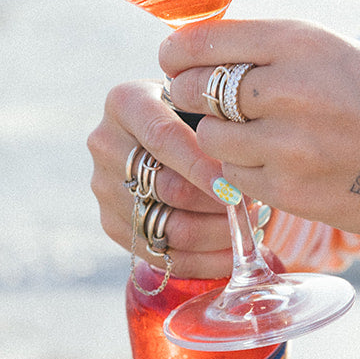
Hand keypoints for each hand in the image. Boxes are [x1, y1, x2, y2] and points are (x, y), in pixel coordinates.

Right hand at [87, 80, 232, 278]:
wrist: (166, 133)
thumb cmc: (194, 111)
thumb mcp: (201, 98)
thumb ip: (217, 116)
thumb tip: (242, 162)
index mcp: (125, 102)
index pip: (163, 137)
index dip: (201, 166)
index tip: (235, 188)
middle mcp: (105, 144)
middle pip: (167, 187)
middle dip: (218, 204)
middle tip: (255, 206)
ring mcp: (104, 187)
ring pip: (167, 227)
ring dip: (216, 234)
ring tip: (250, 227)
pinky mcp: (111, 223)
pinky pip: (161, 255)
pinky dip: (203, 260)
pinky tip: (233, 253)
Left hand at [159, 18, 359, 278]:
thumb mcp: (332, 53)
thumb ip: (269, 51)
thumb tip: (194, 55)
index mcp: (301, 41)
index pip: (203, 42)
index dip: (178, 55)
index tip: (175, 62)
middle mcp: (291, 87)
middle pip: (195, 90)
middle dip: (191, 97)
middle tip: (203, 103)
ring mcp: (290, 144)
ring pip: (211, 139)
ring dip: (221, 139)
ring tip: (254, 136)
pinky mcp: (290, 191)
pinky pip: (235, 178)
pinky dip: (245, 173)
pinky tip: (278, 165)